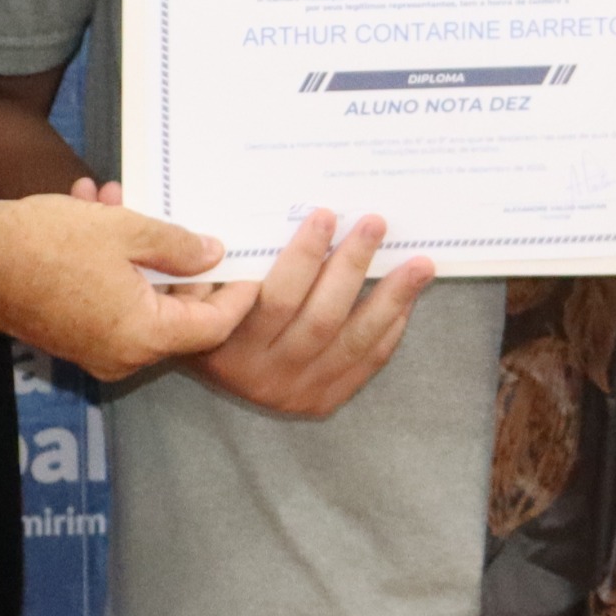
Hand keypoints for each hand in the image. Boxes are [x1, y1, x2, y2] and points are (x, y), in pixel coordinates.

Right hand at [0, 190, 257, 382]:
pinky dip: (112, 264)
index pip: (213, 327)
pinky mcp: (70, 336)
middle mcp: (120, 356)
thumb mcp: (124, 231)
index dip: (237, 295)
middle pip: (178, 316)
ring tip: (119, 198)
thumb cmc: (49, 242)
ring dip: (139, 252)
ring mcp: (93, 350)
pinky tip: (95, 210)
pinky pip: (108, 302)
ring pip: (139, 300)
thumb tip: (214, 254)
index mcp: (142, 337)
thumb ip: (177, 246)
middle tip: (182, 217)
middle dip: (180, 262)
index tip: (253, 264)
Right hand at [185, 209, 436, 418]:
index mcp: (231, 345)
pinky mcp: (321, 401)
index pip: (277, 299)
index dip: (304, 256)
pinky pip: (364, 363)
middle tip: (376, 223)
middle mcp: (266, 375)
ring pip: (352, 342)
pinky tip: (406, 298)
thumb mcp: (196, 289)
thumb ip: (220, 263)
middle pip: (322, 318)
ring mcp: (297, 392)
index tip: (327, 215)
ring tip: (420, 264)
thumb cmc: (204, 311)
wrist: (204, 361)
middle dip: (353, 266)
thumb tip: (262, 217)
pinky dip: (389, 329)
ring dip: (391, 299)